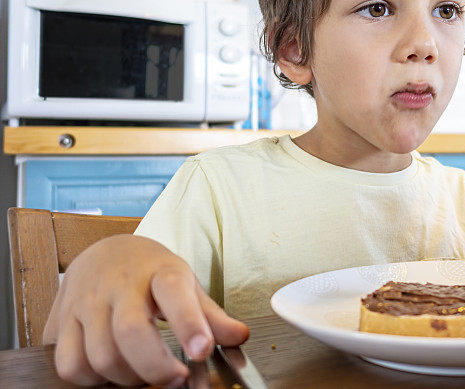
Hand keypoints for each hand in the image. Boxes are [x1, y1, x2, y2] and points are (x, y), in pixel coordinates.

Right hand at [43, 234, 248, 386]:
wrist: (106, 251)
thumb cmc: (151, 273)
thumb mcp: (186, 284)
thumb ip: (211, 315)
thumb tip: (240, 336)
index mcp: (160, 272)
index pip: (174, 292)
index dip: (189, 323)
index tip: (202, 350)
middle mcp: (120, 284)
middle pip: (131, 332)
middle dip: (156, 367)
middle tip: (176, 379)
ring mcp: (87, 302)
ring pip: (100, 355)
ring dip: (127, 378)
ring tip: (144, 375)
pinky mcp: (62, 321)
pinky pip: (70, 364)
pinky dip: (91, 380)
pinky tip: (110, 372)